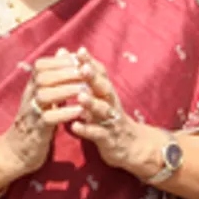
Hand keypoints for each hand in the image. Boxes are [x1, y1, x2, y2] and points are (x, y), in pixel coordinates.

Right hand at [0, 49, 86, 177]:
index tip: (80, 60)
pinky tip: (80, 111)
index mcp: (31, 87)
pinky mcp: (36, 130)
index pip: (41, 65)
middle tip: (87, 73)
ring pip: (45, 95)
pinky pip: (48, 118)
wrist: (16, 151)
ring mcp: (31, 113)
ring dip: (67, 90)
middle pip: (43, 77)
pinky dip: (65, 113)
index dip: (61, 61)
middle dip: (66, 72)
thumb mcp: (44, 96)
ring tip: (86, 89)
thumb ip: (54, 76)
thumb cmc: (35, 121)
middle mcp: (29, 97)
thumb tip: (64, 50)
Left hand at [67, 48, 156, 175]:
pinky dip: (87, 129)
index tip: (80, 51)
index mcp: (107, 93)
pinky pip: (98, 134)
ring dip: (92, 103)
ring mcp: (111, 121)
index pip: (101, 74)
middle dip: (94, 78)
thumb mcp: (100, 98)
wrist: (132, 146)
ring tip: (80, 96)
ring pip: (103, 110)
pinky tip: (75, 126)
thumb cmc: (109, 118)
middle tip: (83, 68)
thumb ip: (85, 79)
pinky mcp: (109, 139)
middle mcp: (111, 104)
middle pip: (104, 88)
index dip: (91, 63)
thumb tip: (66, 54)